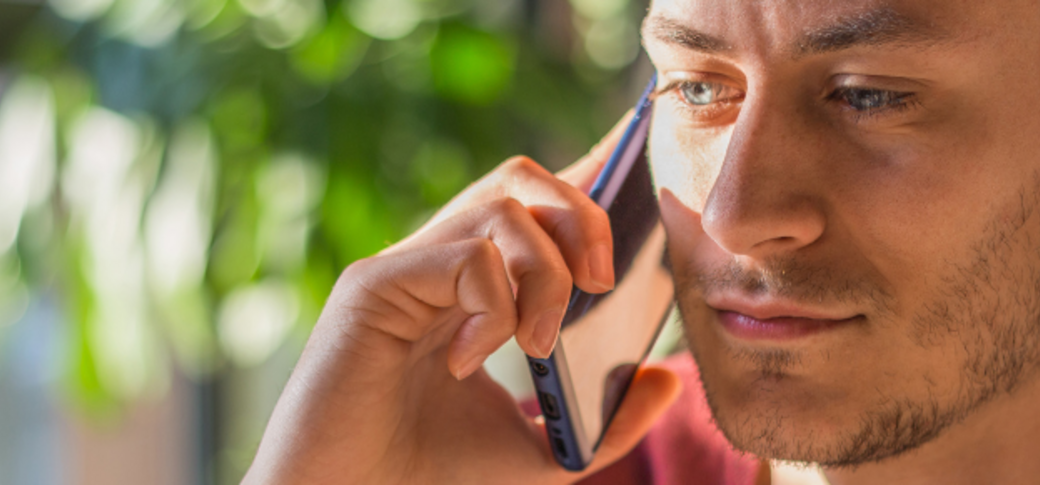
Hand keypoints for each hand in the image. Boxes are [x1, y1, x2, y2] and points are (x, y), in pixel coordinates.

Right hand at [243, 112, 681, 483]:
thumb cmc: (434, 474)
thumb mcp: (547, 452)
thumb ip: (608, 420)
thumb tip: (667, 379)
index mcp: (478, 286)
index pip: (538, 205)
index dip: (590, 189)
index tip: (637, 211)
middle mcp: (441, 263)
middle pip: (521, 178)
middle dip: (583, 214)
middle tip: (603, 283)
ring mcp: (406, 268)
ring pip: (501, 205)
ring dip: (546, 273)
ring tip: (538, 346)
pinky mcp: (372, 286)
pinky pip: (465, 255)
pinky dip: (494, 306)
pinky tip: (468, 361)